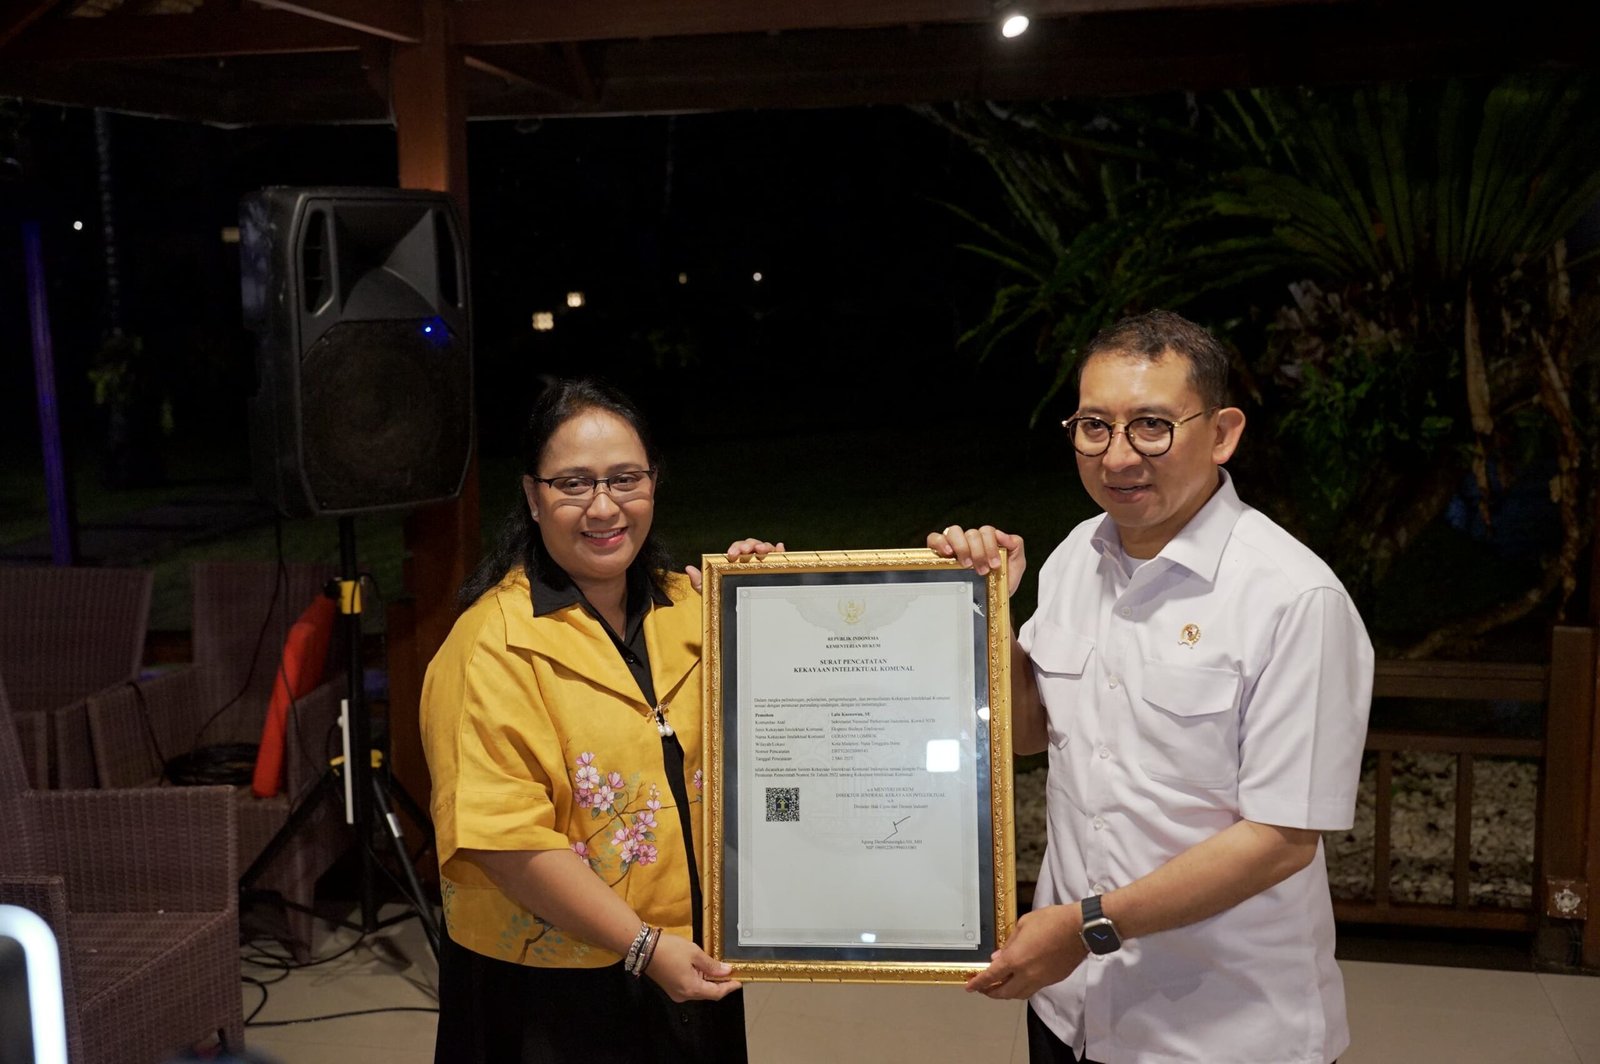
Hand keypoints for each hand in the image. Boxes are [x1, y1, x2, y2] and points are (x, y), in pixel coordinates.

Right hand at [644, 932, 742, 1001]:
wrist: (644, 948)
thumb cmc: (669, 949)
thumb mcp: (695, 953)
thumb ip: (712, 965)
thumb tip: (726, 971)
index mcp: (691, 989)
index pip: (717, 993)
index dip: (729, 988)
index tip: (739, 982)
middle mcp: (684, 995)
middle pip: (708, 993)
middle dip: (720, 983)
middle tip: (731, 972)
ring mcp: (676, 993)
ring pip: (699, 990)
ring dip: (709, 980)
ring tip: (717, 967)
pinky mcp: (671, 988)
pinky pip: (690, 987)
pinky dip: (699, 979)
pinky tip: (702, 968)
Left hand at [686, 539, 785, 591]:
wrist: (739, 613)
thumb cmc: (728, 599)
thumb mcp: (713, 592)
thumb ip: (700, 582)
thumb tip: (688, 568)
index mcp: (737, 561)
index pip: (738, 548)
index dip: (735, 547)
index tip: (731, 555)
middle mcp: (751, 559)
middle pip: (752, 544)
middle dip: (749, 545)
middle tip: (745, 551)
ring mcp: (764, 563)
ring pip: (766, 548)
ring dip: (764, 546)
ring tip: (762, 550)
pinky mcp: (776, 569)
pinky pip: (780, 557)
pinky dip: (780, 550)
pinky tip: (780, 548)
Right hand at [927, 525, 1025, 597]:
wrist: (990, 602)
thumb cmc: (1001, 582)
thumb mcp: (1016, 565)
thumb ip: (1016, 546)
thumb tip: (1002, 534)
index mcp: (986, 540)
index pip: (986, 531)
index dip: (991, 546)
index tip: (994, 565)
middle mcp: (969, 540)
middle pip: (972, 533)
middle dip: (979, 552)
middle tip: (982, 570)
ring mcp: (953, 544)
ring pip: (954, 531)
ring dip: (962, 547)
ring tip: (966, 565)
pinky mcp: (938, 552)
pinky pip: (934, 538)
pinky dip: (941, 543)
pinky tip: (948, 553)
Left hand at [964, 904, 1083, 999]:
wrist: (1080, 929)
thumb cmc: (1051, 921)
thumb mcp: (1023, 925)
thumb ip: (1009, 943)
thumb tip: (997, 957)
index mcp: (1016, 959)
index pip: (992, 976)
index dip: (979, 983)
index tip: (969, 987)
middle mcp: (1027, 974)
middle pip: (1005, 993)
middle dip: (991, 993)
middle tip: (983, 989)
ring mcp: (1041, 980)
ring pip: (1019, 994)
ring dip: (1007, 993)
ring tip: (1000, 986)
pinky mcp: (1053, 980)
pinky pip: (1032, 989)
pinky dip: (1022, 988)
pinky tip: (1019, 979)